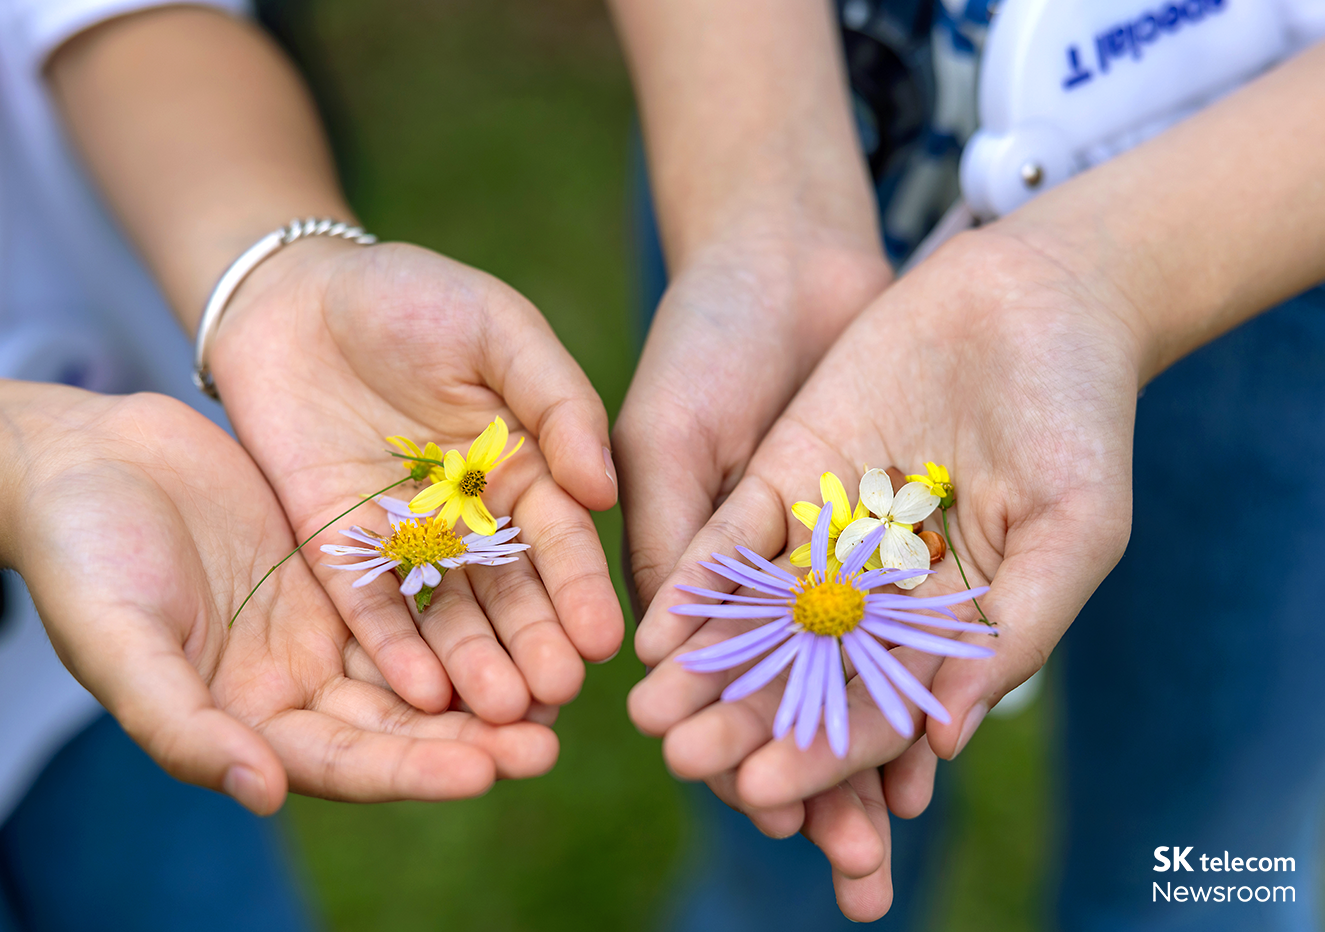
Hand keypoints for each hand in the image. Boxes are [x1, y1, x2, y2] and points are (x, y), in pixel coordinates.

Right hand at [13, 389, 557, 812]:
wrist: (81, 462)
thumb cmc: (80, 557)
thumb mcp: (116, 640)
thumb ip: (181, 725)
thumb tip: (265, 794)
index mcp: (246, 724)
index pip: (346, 763)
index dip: (414, 770)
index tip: (487, 768)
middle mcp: (297, 686)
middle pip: (401, 725)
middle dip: (475, 736)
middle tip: (551, 737)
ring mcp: (324, 626)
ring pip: (423, 661)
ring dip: (487, 674)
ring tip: (560, 680)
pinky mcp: (343, 566)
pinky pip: (417, 588)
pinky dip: (466, 601)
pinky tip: (525, 600)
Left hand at [209, 239, 622, 722]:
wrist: (292, 293)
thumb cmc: (411, 295)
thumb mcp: (498, 327)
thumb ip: (557, 399)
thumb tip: (605, 488)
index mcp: (523, 466)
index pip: (559, 538)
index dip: (580, 588)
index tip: (603, 639)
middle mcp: (471, 518)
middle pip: (509, 593)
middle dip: (534, 644)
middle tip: (556, 696)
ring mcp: (403, 541)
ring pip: (446, 614)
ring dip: (473, 664)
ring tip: (499, 713)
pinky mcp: (336, 552)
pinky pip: (368, 607)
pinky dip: (394, 650)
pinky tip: (422, 695)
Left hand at [629, 228, 1138, 909]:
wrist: (1039, 297)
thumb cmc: (1081, 417)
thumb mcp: (1072, 530)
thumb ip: (1012, 629)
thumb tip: (944, 737)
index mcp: (947, 626)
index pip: (879, 708)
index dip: (825, 754)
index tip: (768, 793)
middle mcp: (878, 595)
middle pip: (803, 675)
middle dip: (745, 723)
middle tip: (687, 763)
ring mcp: (828, 536)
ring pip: (756, 618)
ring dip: (704, 667)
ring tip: (649, 714)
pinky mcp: (789, 475)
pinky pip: (736, 540)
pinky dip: (701, 585)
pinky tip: (657, 627)